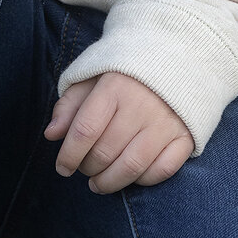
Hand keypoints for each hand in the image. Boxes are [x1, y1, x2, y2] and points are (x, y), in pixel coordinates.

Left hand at [45, 71, 193, 192]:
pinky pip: (163, 170)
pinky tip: (131, 176)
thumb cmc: (126, 71)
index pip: (85, 130)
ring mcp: (166, 122)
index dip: (69, 155)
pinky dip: (144, 180)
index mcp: (115, 86)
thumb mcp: (92, 76)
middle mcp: (142, 105)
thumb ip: (70, 104)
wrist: (177, 54)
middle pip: (105, 152)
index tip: (62, 167)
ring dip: (109, 182)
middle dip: (87, 168)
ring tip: (98, 183)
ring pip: (132, 167)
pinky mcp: (185, 135)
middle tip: (83, 168)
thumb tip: (51, 135)